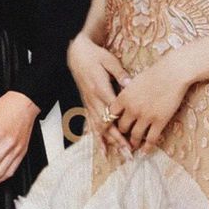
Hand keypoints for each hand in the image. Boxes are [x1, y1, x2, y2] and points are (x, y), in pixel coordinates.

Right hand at [67, 33, 130, 155]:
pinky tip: (102, 150)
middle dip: (117, 140)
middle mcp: (93, 100)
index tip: (132, 137)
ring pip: (98, 127)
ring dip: (109, 142)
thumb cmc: (95, 56)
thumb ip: (120, 73)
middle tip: (128, 153)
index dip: (122, 126)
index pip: (113, 112)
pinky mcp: (86, 105)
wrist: (77, 54)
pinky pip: (91, 124)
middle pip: (106, 124)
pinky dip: (96, 138)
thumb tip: (131, 84)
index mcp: (100, 89)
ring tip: (119, 155)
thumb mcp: (109, 60)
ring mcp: (89, 104)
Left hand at [108, 55, 193, 154]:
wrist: (172, 73)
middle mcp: (132, 109)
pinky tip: (145, 151)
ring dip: (133, 143)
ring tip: (133, 146)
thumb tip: (121, 101)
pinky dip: (147, 147)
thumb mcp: (134, 82)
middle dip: (122, 134)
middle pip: (121, 127)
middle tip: (122, 138)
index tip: (111, 126)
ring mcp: (146, 116)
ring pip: (135, 136)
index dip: (110, 122)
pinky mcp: (159, 121)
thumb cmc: (154, 73)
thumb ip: (126, 94)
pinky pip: (151, 139)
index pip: (110, 115)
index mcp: (123, 97)